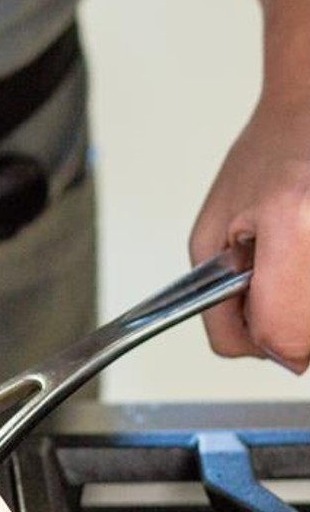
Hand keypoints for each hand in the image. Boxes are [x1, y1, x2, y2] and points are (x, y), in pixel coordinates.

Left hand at [190, 94, 309, 373]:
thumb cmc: (264, 160)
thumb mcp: (211, 237)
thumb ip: (222, 307)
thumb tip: (254, 352)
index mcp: (295, 225)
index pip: (278, 336)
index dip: (256, 335)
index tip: (246, 306)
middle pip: (307, 343)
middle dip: (281, 323)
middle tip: (271, 273)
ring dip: (302, 309)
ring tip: (292, 258)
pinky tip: (303, 258)